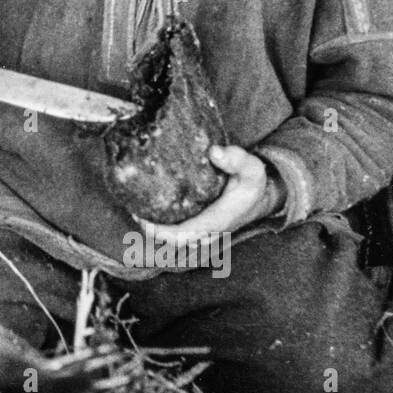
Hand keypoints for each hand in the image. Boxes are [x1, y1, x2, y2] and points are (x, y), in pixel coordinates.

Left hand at [137, 145, 282, 244]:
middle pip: (173, 241)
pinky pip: (176, 234)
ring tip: (136, 209)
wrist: (259, 198)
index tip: (143, 217)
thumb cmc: (252, 183)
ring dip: (154, 229)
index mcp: (218, 221)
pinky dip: (161, 227)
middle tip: (134, 210)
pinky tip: (147, 211)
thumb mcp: (251, 168)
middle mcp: (208, 232)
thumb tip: (214, 152)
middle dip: (151, 229)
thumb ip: (236, 158)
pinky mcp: (198, 229)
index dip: (161, 230)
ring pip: (173, 240)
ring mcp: (203, 234)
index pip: (184, 234)